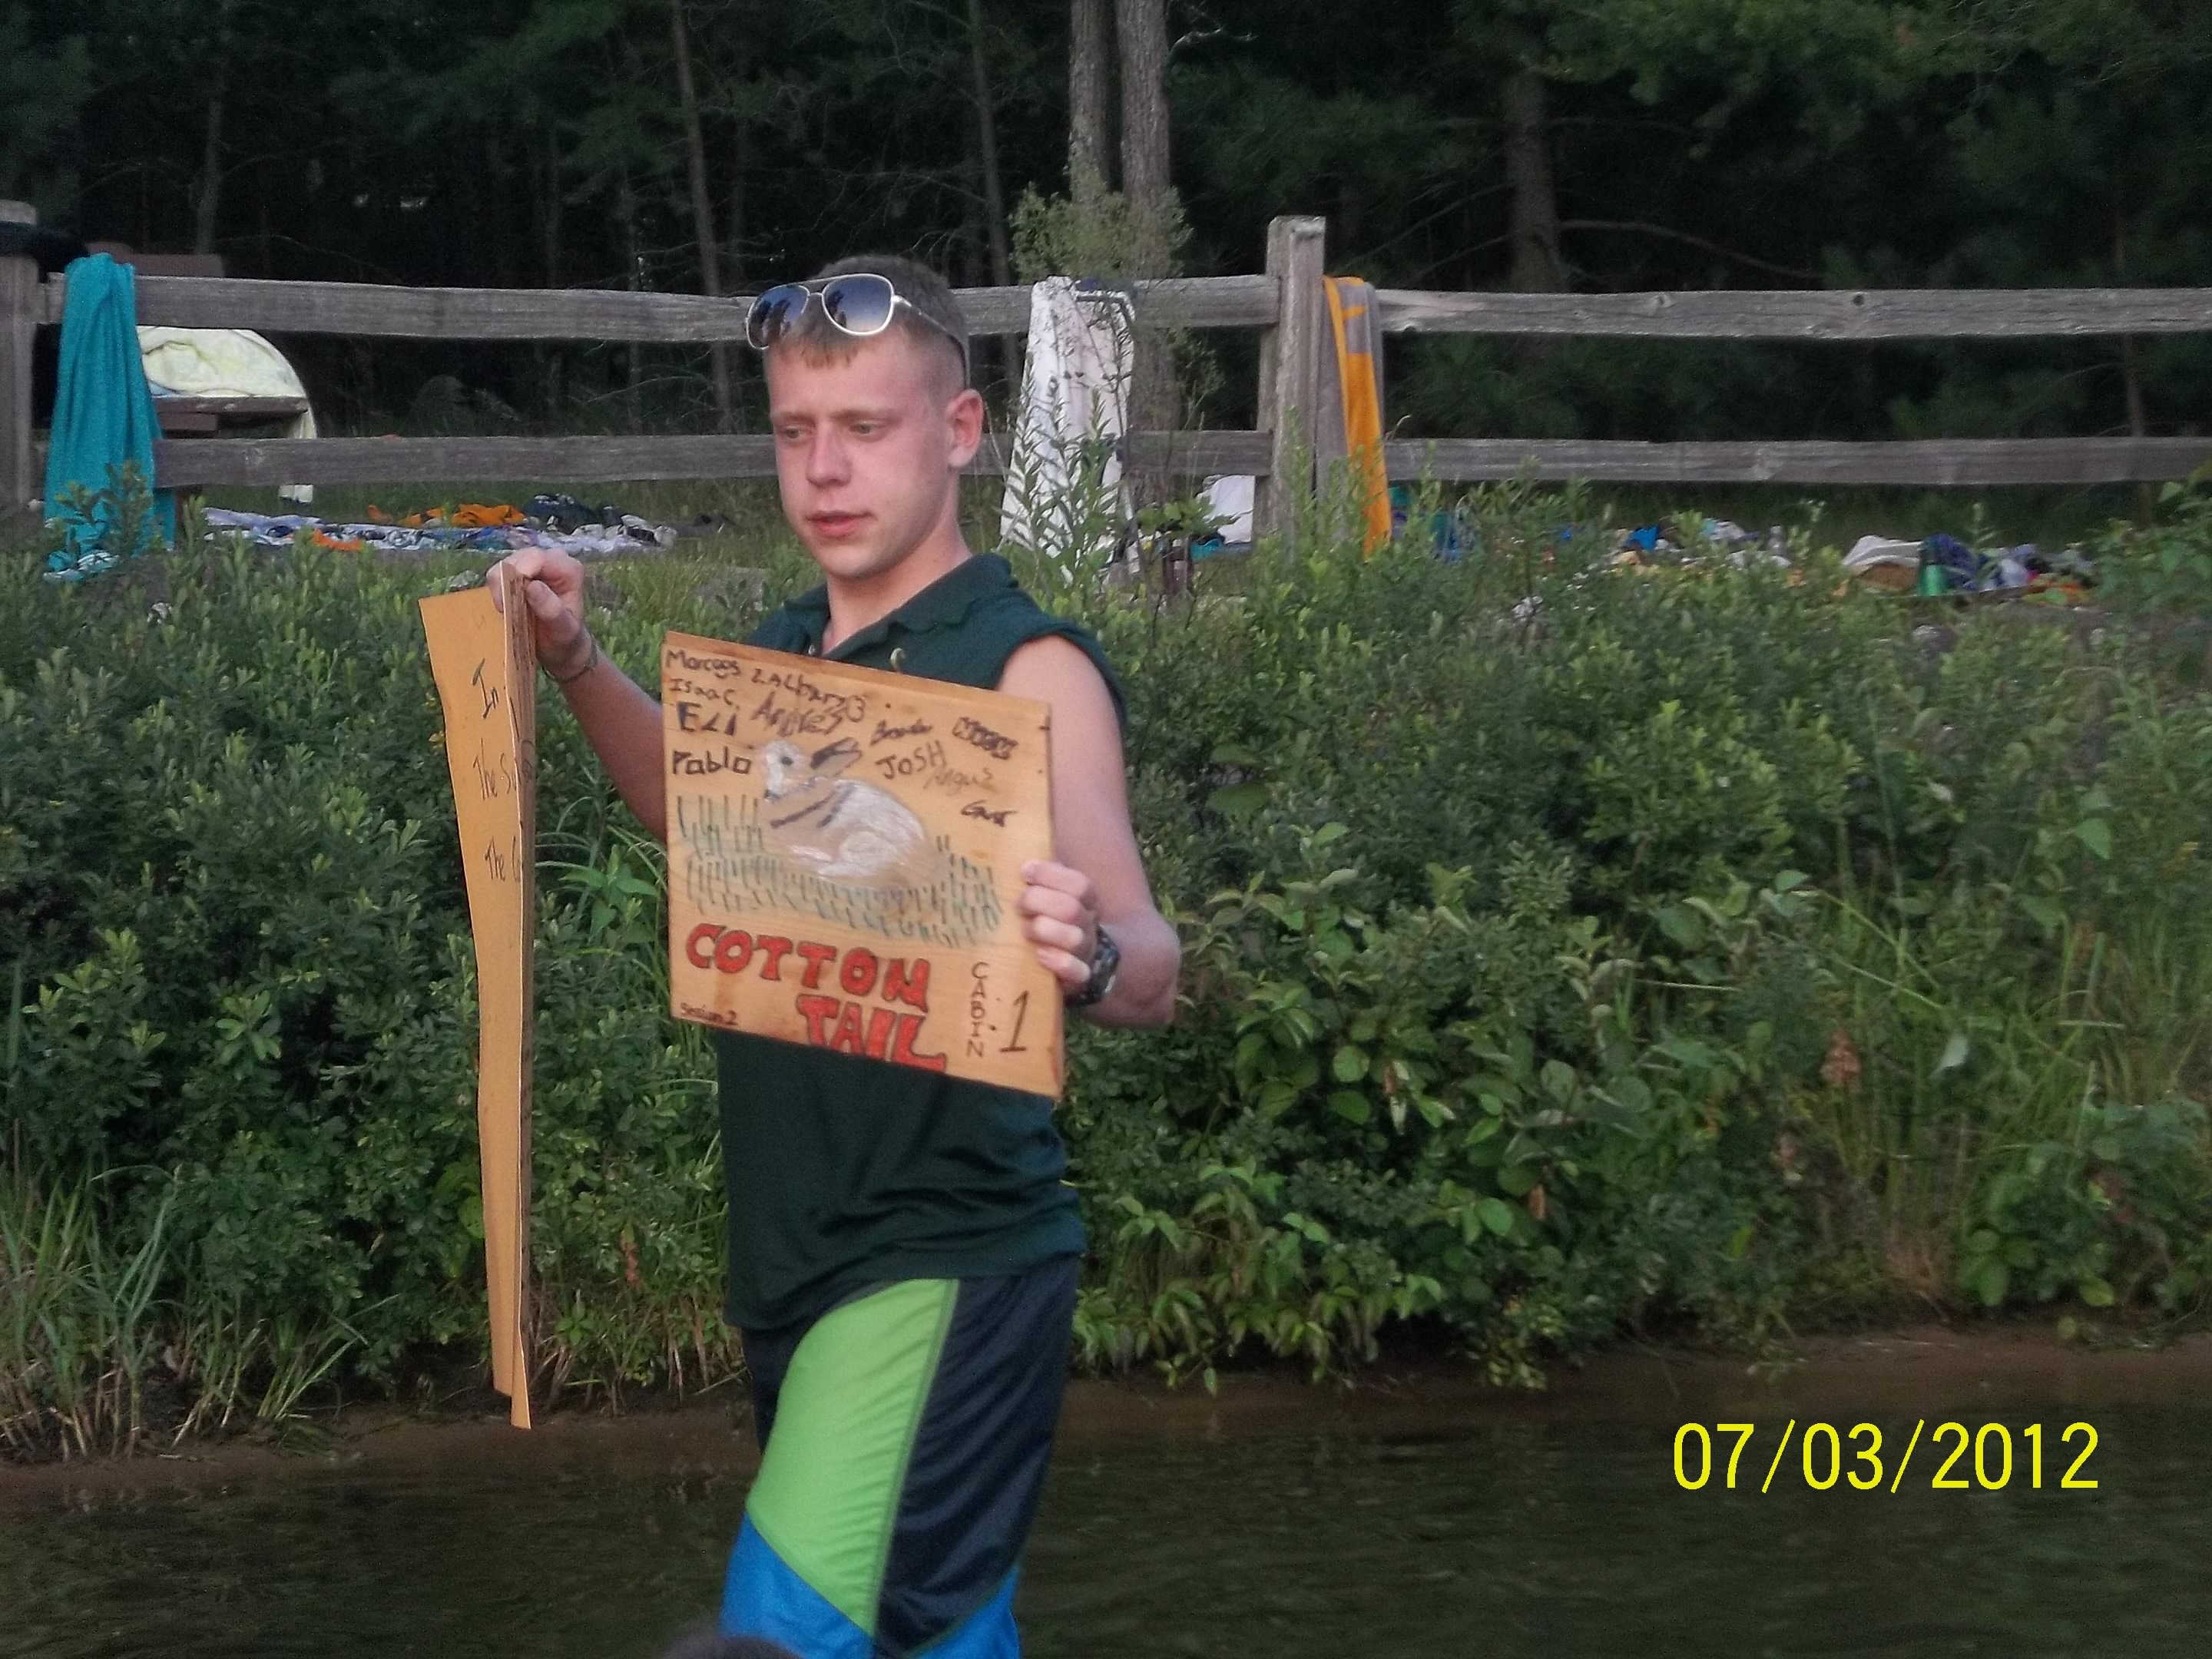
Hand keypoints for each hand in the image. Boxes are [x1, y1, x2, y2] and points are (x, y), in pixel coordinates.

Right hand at [490, 546, 591, 677]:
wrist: (561, 647)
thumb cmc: (565, 639)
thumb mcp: (563, 630)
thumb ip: (551, 609)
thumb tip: (532, 586)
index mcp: (569, 568)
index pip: (535, 558)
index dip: (517, 576)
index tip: (511, 604)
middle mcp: (553, 560)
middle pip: (516, 559)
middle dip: (506, 584)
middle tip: (507, 611)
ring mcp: (535, 564)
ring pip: (504, 565)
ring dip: (500, 588)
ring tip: (509, 610)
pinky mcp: (520, 571)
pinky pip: (499, 573)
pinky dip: (498, 590)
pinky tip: (507, 606)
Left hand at [1018, 859, 1099, 992]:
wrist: (1085, 961)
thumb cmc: (1054, 921)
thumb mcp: (1054, 894)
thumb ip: (1042, 875)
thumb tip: (1018, 841)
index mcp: (1087, 900)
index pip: (1079, 884)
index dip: (1051, 875)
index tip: (1025, 871)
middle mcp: (1089, 924)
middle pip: (1071, 908)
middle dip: (1040, 903)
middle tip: (1018, 905)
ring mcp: (1086, 951)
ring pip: (1074, 938)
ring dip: (1044, 931)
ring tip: (1025, 930)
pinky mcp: (1079, 978)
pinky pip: (1077, 972)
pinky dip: (1058, 963)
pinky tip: (1039, 955)